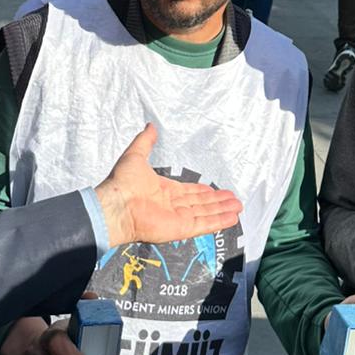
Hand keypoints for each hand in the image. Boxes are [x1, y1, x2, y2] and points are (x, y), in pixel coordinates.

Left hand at [95, 125, 241, 246]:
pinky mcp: (181, 228)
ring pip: (205, 213)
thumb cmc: (123, 182)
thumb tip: (150, 126)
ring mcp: (177, 218)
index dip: (203, 191)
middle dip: (217, 201)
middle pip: (200, 203)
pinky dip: (218, 221)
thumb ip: (145, 141)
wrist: (116, 204)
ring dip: (222, 210)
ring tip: (238, 207)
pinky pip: (203, 224)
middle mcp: (172, 206)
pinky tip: (232, 218)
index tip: (214, 189)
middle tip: (234, 199)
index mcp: (163, 191)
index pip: (188, 192)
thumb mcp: (135, 155)